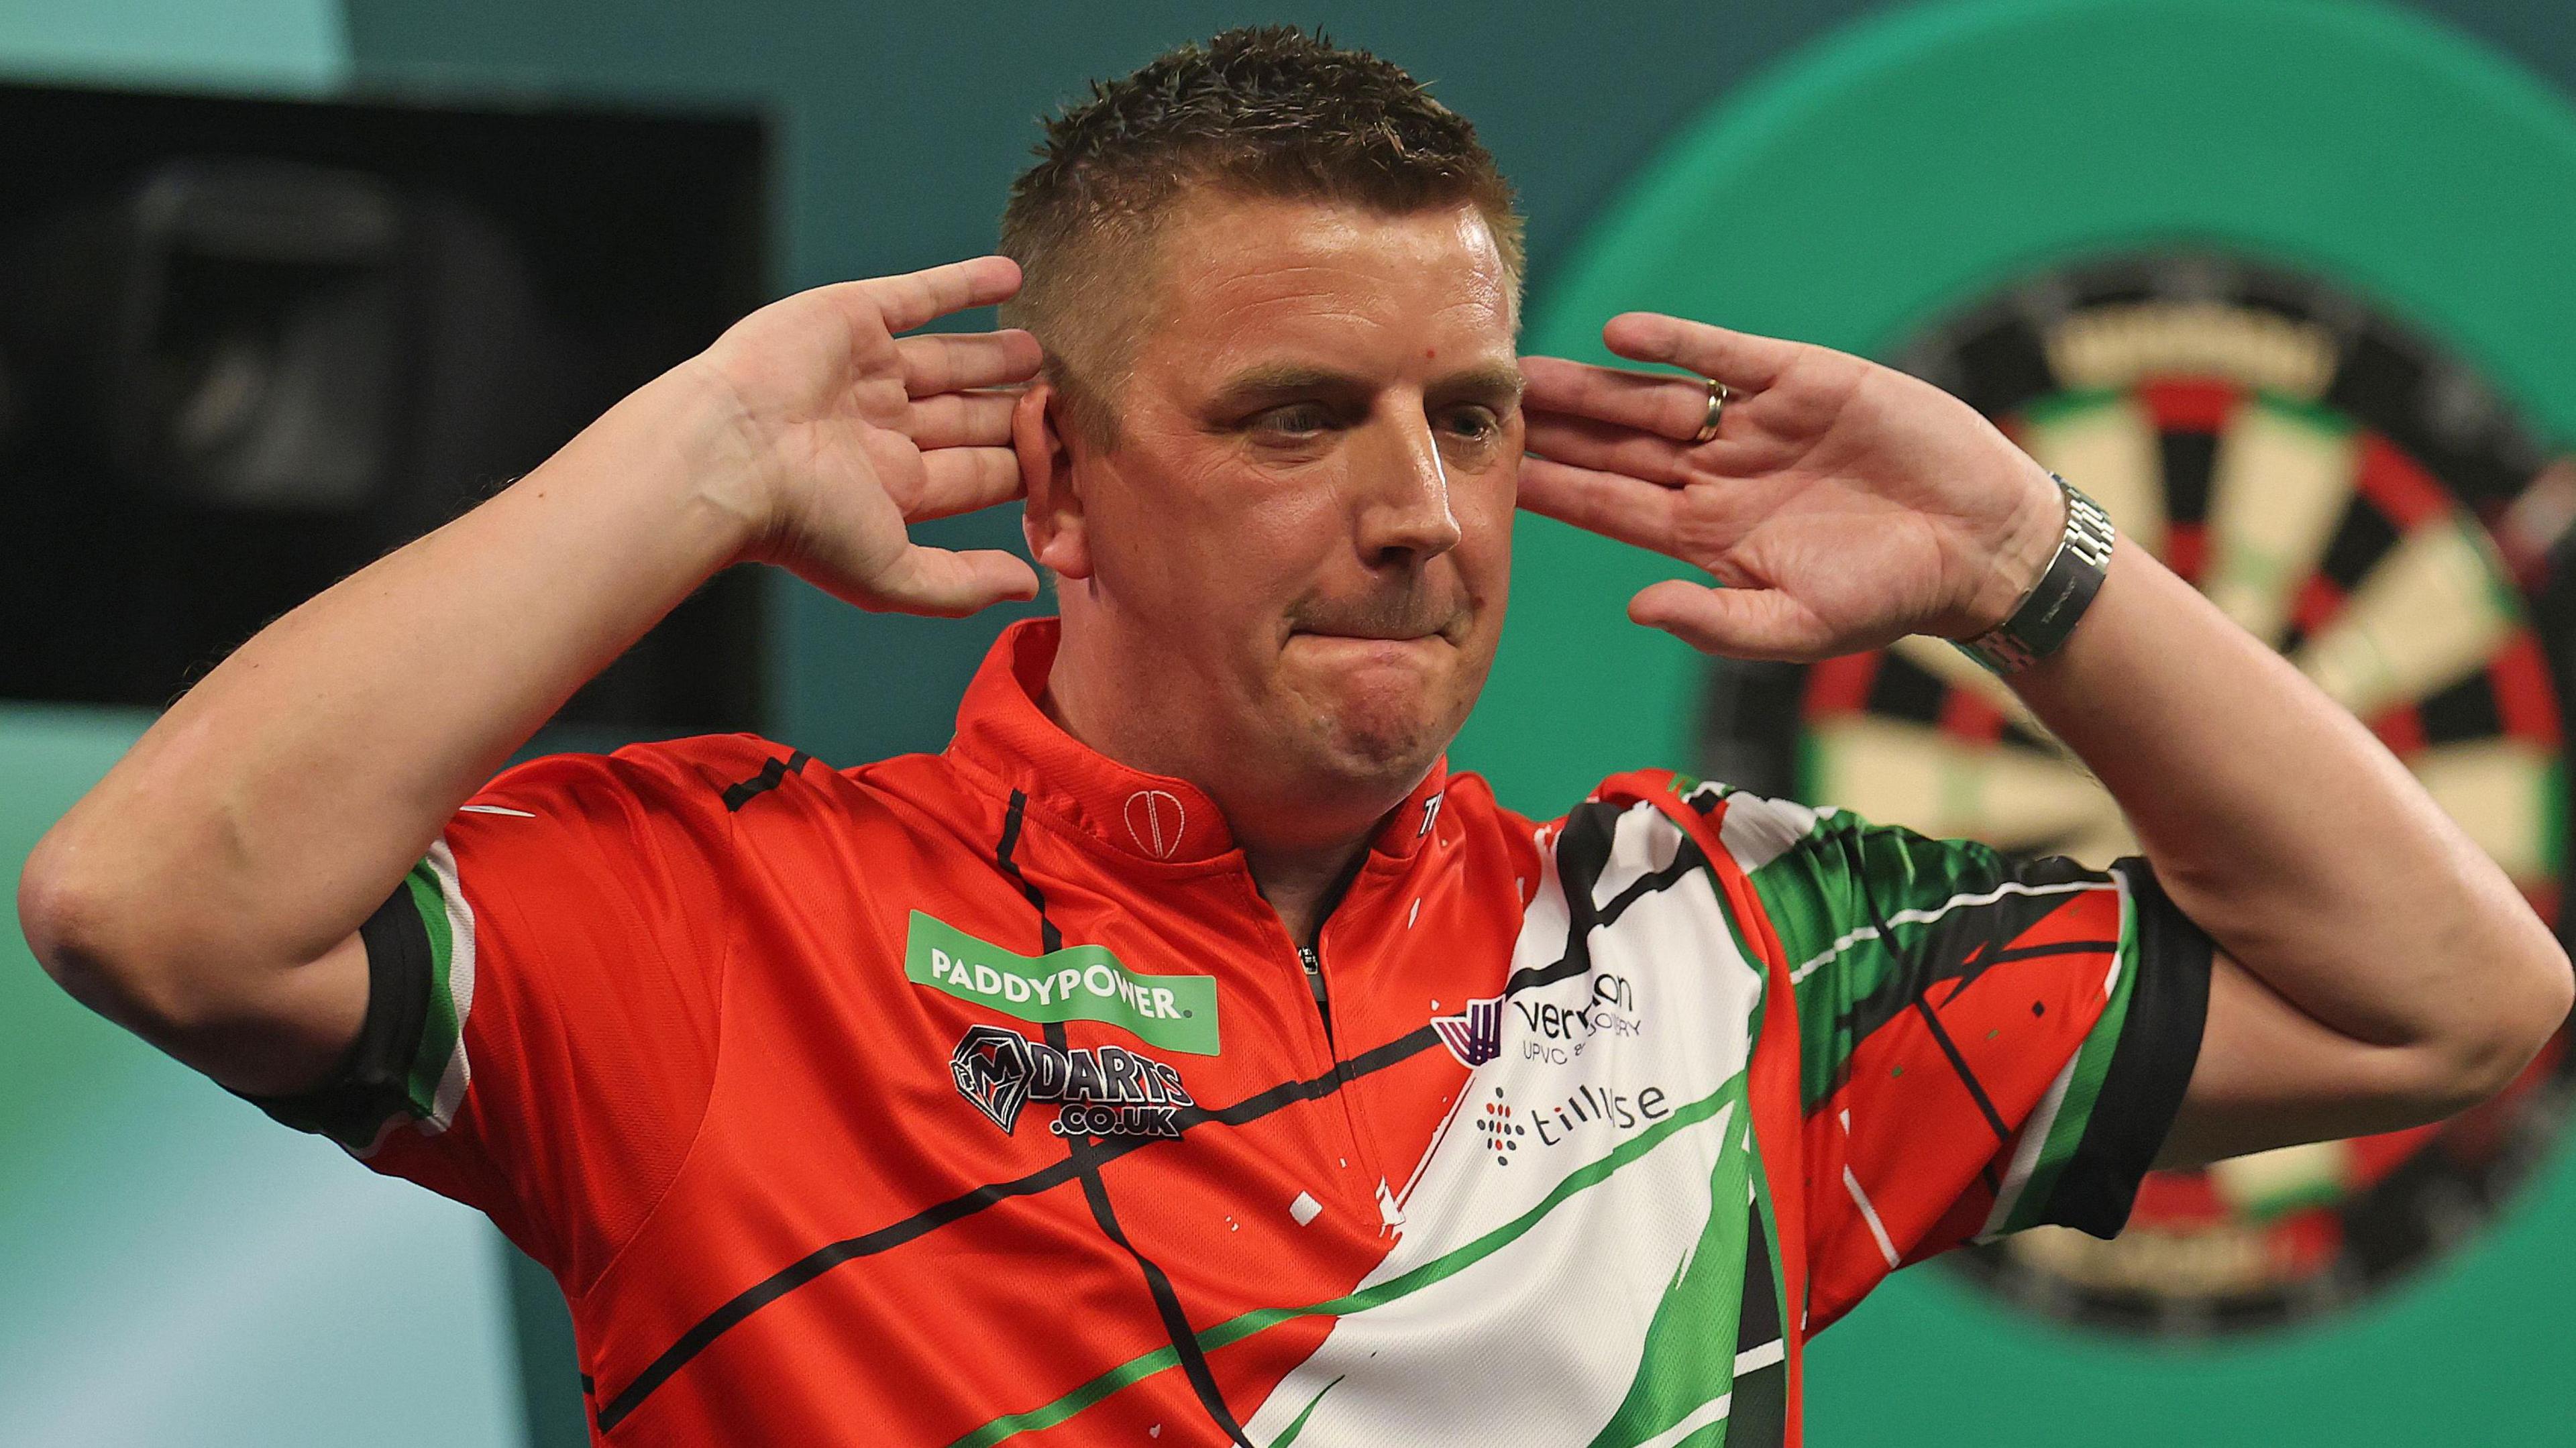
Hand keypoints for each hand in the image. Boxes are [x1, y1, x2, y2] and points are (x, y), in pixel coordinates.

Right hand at [688, 256, 1042, 615]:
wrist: (728, 455)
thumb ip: (962, 583)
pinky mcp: (852, 316)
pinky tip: (1012, 274)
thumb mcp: (893, 573)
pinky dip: (964, 282)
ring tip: (1044, 348)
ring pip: (950, 357)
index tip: (1078, 458)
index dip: (1026, 465)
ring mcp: (867, 370)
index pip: (980, 473)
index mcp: (895, 486)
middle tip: (1073, 398)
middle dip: (1015, 410)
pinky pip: (918, 295)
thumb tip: (1029, 586)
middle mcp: (883, 427)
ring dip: (997, 352)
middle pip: (969, 416)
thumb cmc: (802, 524)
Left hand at [1520, 313, 2064, 659]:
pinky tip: (1621, 332)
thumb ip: (1714, 622)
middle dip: (1549, 427)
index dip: (1549, 489)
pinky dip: (1676, 341)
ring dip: (1591, 384)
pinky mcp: (1800, 380)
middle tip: (1476, 404)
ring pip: (1652, 397)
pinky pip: (1722, 355)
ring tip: (1526, 369)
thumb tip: (1637, 609)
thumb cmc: (1887, 598)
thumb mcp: (1795, 625)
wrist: (1979, 545)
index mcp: (1703, 535)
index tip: (1488, 476)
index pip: (1605, 506)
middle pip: (1611, 445)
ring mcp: (1753, 424)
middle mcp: (1715, 473)